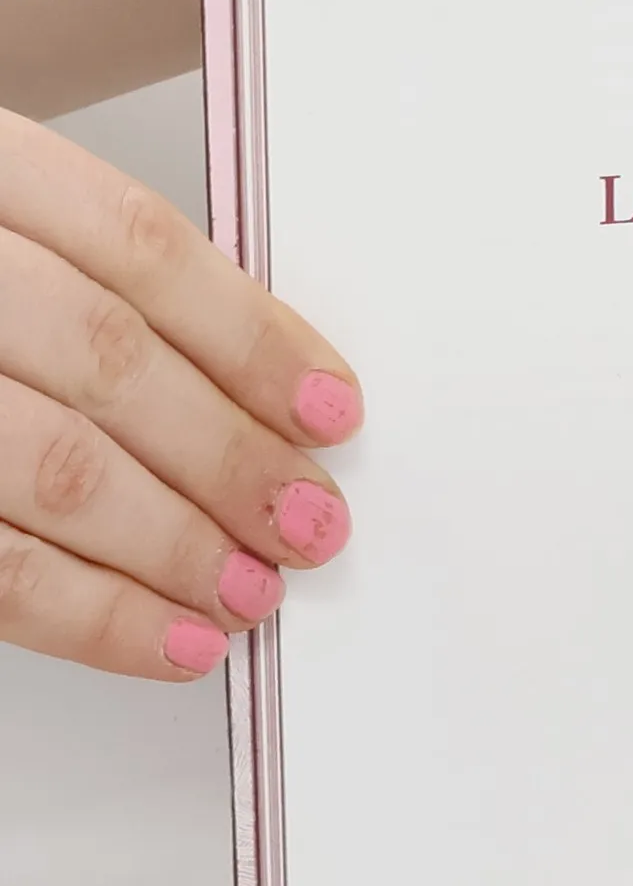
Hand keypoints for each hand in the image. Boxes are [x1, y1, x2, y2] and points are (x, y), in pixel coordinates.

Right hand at [0, 107, 358, 679]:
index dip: (252, 337)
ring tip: (251, 590)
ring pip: (47, 466)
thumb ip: (91, 285)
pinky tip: (166, 639)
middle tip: (310, 520)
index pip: (136, 246)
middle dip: (228, 456)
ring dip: (173, 545)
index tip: (331, 408)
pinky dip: (89, 613)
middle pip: (105, 360)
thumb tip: (263, 390)